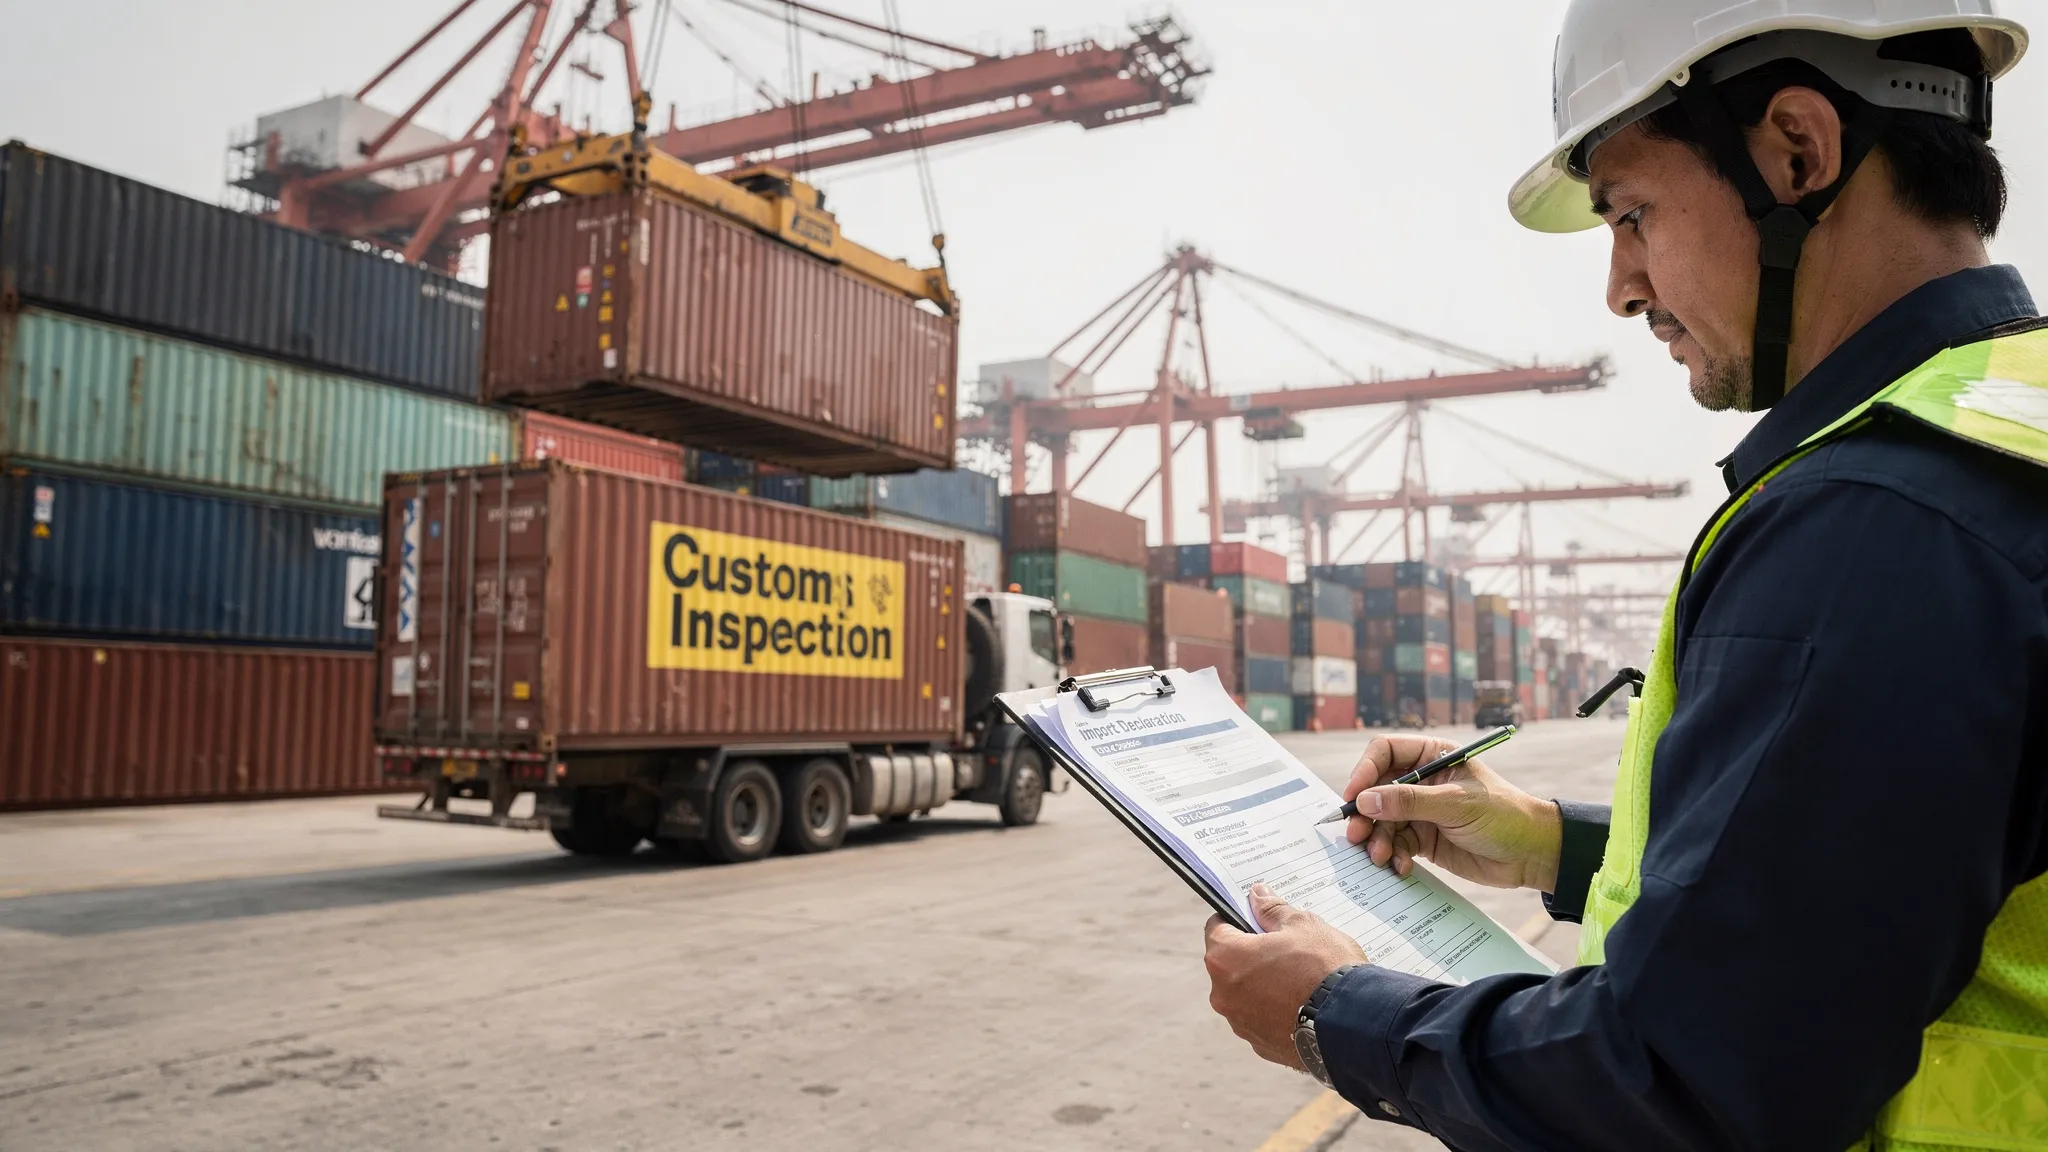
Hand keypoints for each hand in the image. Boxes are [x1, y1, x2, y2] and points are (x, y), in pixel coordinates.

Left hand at [1203, 883, 1367, 1070]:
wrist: (1354, 1023)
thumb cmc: (1325, 967)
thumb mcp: (1301, 924)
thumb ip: (1272, 909)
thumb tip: (1257, 895)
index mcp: (1225, 958)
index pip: (1216, 928)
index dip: (1237, 920)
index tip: (1258, 920)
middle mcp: (1223, 994)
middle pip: (1229, 964)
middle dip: (1251, 954)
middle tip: (1285, 949)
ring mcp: (1240, 1023)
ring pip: (1245, 994)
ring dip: (1262, 984)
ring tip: (1299, 979)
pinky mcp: (1260, 1046)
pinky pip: (1262, 1019)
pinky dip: (1275, 1011)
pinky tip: (1302, 1005)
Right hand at [1342, 734, 1562, 891]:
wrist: (1532, 855)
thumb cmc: (1504, 816)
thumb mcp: (1456, 804)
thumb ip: (1409, 802)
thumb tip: (1365, 800)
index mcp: (1433, 756)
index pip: (1385, 752)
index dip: (1365, 771)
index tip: (1354, 796)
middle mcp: (1422, 781)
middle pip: (1377, 790)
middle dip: (1366, 814)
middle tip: (1357, 836)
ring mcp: (1422, 811)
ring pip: (1383, 820)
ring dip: (1378, 840)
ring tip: (1381, 858)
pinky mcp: (1424, 838)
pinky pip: (1396, 843)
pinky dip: (1393, 855)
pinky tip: (1401, 867)